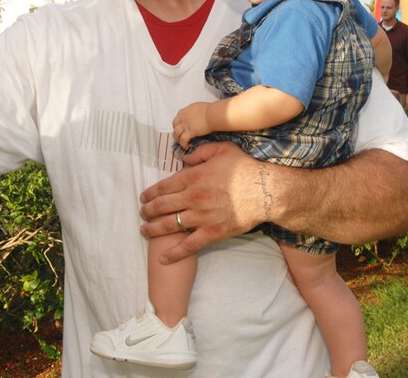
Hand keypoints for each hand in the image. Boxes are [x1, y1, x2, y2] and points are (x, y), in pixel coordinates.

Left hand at [139, 141, 267, 263]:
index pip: (163, 187)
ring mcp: (201, 217)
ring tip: (144, 231)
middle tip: (141, 214)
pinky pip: (188, 246)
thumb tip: (184, 159)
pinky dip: (174, 253)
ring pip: (169, 225)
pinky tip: (163, 258)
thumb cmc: (245, 168)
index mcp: (192, 177)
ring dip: (153, 229)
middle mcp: (192, 197)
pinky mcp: (212, 233)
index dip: (150, 193)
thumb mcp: (222, 149)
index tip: (143, 198)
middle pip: (161, 206)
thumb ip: (199, 153)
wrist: (266, 192)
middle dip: (147, 211)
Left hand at [172, 102, 212, 148]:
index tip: (181, 127)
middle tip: (179, 135)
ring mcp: (185, 125)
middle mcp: (183, 118)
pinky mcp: (190, 132)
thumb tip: (196, 115)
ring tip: (181, 143)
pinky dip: (183, 144)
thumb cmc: (210, 110)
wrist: (212, 114)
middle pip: (174, 125)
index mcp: (184, 111)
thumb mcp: (198, 107)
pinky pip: (183, 140)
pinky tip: (186, 146)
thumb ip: (194, 112)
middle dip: (176, 131)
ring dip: (177, 138)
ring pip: (176, 133)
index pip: (177, 118)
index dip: (178, 124)